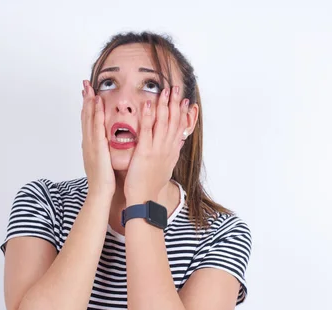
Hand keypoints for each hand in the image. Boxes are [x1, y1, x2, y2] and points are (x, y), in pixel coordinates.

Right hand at [81, 80, 115, 197]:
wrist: (100, 193)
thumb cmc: (104, 180)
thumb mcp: (103, 161)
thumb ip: (104, 151)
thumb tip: (107, 144)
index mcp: (90, 146)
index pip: (88, 122)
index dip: (87, 107)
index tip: (88, 94)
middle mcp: (88, 142)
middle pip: (86, 117)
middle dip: (85, 100)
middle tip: (85, 84)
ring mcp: (91, 144)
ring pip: (89, 119)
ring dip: (89, 102)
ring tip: (89, 88)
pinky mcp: (97, 147)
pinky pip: (96, 127)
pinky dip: (96, 114)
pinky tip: (98, 103)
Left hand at [124, 86, 189, 202]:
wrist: (145, 199)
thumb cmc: (151, 185)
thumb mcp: (166, 167)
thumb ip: (171, 153)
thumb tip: (177, 144)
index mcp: (171, 151)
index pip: (179, 128)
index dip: (183, 113)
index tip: (185, 100)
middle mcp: (167, 148)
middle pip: (174, 121)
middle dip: (175, 103)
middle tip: (177, 87)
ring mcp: (157, 149)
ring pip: (163, 123)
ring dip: (165, 105)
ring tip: (166, 90)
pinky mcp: (145, 152)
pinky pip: (147, 130)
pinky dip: (149, 116)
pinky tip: (149, 104)